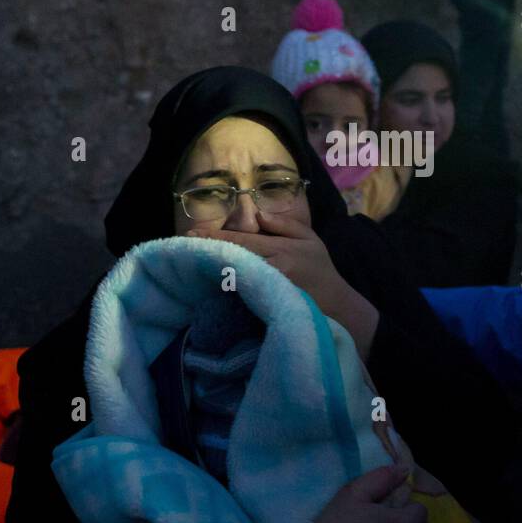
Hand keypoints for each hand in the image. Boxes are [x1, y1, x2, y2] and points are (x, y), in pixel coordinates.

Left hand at [188, 210, 346, 314]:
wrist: (339, 306)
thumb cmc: (322, 270)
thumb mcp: (310, 239)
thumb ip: (284, 224)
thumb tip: (258, 214)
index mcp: (282, 249)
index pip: (242, 241)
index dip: (215, 238)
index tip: (191, 235)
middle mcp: (276, 268)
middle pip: (235, 258)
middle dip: (209, 253)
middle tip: (182, 249)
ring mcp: (273, 290)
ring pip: (236, 278)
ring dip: (213, 272)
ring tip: (190, 266)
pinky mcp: (271, 307)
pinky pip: (245, 298)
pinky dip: (228, 292)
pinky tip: (211, 289)